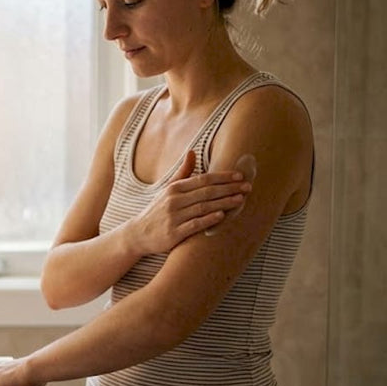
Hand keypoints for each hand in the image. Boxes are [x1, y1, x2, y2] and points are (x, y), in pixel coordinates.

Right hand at [127, 150, 251, 252]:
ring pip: (203, 207)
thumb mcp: (167, 189)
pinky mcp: (174, 233)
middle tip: (247, 187)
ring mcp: (174, 217)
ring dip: (223, 203)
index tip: (239, 176)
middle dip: (228, 189)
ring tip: (240, 200)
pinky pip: (194, 225)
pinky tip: (222, 216)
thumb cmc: (158, 210)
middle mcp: (174, 200)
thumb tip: (192, 151)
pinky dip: (208, 220)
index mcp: (175, 188)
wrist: (139, 234)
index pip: (203, 179)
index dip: (222, 177)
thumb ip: (182, 171)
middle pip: (206, 192)